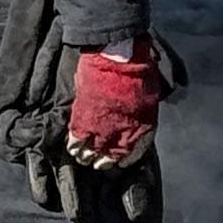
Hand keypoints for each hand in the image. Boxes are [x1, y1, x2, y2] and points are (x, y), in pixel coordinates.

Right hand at [67, 45, 165, 167]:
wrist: (120, 59)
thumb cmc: (139, 73)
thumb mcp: (149, 98)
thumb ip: (141, 114)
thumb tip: (134, 117)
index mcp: (141, 130)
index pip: (133, 155)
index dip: (125, 160)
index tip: (120, 161)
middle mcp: (121, 135)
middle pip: (109, 158)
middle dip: (104, 163)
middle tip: (99, 163)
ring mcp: (101, 130)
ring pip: (90, 153)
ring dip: (87, 157)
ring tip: (84, 158)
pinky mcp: (82, 121)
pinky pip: (76, 141)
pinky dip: (73, 146)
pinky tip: (73, 147)